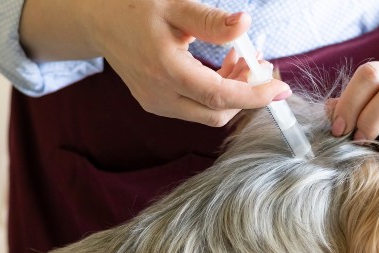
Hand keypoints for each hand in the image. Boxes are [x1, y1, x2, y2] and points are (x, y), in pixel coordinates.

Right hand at [21, 0, 289, 126]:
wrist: (98, 20)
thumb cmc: (134, 6)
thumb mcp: (174, 4)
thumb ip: (210, 20)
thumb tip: (246, 24)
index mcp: (165, 70)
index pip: (220, 96)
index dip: (255, 96)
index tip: (281, 88)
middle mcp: (160, 95)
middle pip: (218, 114)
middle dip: (246, 94)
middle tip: (260, 63)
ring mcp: (156, 104)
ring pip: (207, 114)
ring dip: (231, 94)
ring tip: (241, 59)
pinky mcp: (156, 105)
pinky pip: (195, 109)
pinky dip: (215, 94)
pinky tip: (221, 67)